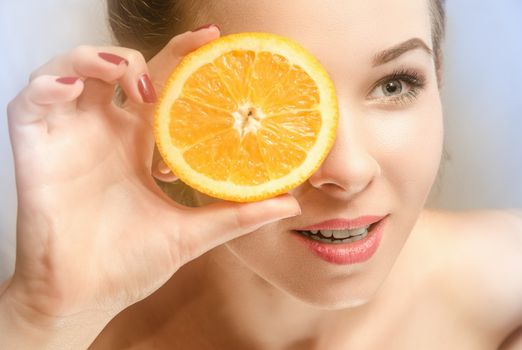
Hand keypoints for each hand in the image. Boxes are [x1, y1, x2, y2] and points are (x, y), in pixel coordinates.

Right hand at [4, 26, 300, 325]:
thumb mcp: (191, 234)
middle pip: (124, 71)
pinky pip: (31, 100)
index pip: (164, 88)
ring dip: (98, 59)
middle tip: (187, 47)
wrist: (85, 296)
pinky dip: (47, 84)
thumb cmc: (132, 263)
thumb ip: (236, 216)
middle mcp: (108, 132)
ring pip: (76, 71)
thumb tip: (290, 203)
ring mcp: (71, 135)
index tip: (214, 42)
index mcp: (142, 146)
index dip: (184, 60)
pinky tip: (72, 88)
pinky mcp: (36, 146)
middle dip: (151, 51)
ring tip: (130, 76)